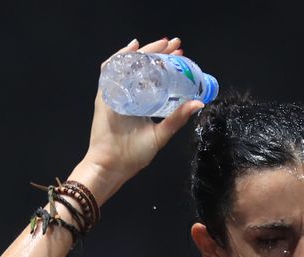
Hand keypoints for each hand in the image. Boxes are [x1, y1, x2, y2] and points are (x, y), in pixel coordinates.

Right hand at [77, 37, 204, 202]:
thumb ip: (177, 118)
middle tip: (175, 44)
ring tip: (160, 44)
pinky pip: (110, 71)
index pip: (156, 77)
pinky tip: (133, 49)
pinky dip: (120, 57)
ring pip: (129, 65)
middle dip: (159, 53)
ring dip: (144, 52)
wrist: (112, 165)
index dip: (168, 64)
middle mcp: (130, 95)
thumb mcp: (161, 134)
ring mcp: (116, 93)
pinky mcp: (105, 95)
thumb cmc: (134, 155)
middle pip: (144, 67)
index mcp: (143, 103)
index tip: (181, 55)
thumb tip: (198, 103)